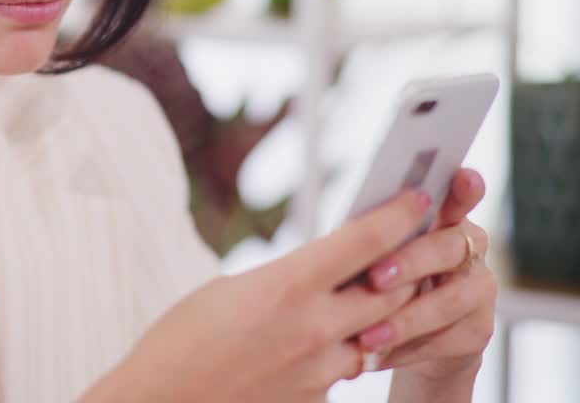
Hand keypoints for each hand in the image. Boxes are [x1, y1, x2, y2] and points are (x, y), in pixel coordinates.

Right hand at [84, 189, 434, 402]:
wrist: (160, 402)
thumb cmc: (181, 340)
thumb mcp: (230, 288)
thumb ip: (287, 277)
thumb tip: (320, 270)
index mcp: (288, 284)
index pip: (367, 241)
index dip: (400, 214)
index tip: (419, 198)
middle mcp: (314, 327)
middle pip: (392, 288)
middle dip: (407, 264)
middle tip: (414, 243)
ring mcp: (319, 369)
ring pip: (377, 332)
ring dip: (381, 312)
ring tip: (372, 292)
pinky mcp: (316, 399)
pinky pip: (347, 367)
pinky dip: (346, 348)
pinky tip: (325, 339)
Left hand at [354, 169, 496, 391]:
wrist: (411, 339)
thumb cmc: (383, 280)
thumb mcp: (378, 254)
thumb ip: (377, 237)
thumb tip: (344, 232)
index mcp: (446, 218)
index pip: (461, 195)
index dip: (465, 187)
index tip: (463, 175)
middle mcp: (471, 248)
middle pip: (448, 248)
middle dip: (410, 262)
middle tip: (375, 278)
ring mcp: (480, 290)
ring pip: (447, 302)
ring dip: (403, 320)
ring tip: (367, 337)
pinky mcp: (479, 330)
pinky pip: (443, 341)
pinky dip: (404, 350)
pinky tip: (374, 356)